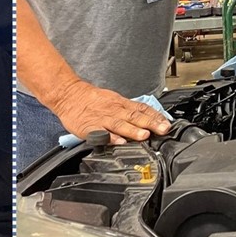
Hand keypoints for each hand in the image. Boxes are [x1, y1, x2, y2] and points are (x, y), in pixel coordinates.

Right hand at [47, 80, 171, 143]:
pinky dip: (110, 137)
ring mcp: (101, 119)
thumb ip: (129, 110)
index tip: (167, 124)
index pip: (142, 108)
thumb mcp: (113, 99)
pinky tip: (117, 142)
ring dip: (133, 130)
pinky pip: (100, 132)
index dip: (156, 116)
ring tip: (144, 136)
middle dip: (150, 124)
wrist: (67, 94)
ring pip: (120, 124)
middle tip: (163, 130)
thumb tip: (148, 120)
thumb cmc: (90, 99)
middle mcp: (113, 110)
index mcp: (120, 104)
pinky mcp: (89, 127)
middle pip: (134, 116)